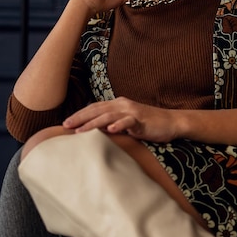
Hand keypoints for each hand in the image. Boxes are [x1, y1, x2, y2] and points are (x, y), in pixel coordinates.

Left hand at [63, 98, 178, 142]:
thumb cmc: (148, 124)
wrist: (171, 122)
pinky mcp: (142, 120)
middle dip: (80, 118)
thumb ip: (112, 124)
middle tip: (65, 126)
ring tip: (80, 131)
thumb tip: (95, 131)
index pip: (94, 108)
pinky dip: (119, 125)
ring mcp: (132, 111)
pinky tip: (110, 130)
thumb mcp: (127, 123)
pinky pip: (129, 122)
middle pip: (97, 109)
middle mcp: (123, 105)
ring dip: (92, 123)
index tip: (66, 123)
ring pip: (108, 115)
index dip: (80, 115)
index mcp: (118, 104)